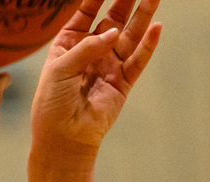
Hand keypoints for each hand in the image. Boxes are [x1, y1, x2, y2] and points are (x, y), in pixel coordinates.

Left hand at [31, 0, 161, 156]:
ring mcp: (109, 65)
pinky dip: (148, 45)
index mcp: (70, 44)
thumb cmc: (52, 106)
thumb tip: (113, 33)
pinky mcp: (122, 82)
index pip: (87, 11)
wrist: (63, 140)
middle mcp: (92, 51)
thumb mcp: (60, 70)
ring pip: (130, 34)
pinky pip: (138, 60)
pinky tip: (156, 28)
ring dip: (143, 15)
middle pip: (113, 17)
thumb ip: (86, 48)